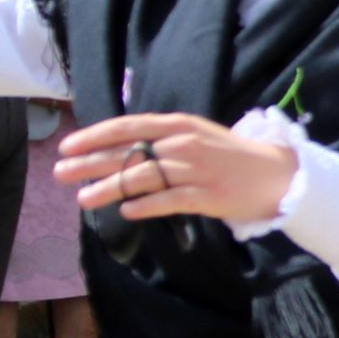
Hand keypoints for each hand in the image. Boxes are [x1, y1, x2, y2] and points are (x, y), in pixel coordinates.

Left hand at [54, 111, 299, 223]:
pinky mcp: (208, 196)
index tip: (67, 146)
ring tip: (83, 199)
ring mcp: (195, 170)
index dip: (94, 136)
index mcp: (178, 125)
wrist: (277, 174)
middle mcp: (183, 144)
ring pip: (142, 178)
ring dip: (109, 188)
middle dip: (90, 163)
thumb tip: (121, 148)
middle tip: (61, 172)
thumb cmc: (232, 156)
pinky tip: (126, 212)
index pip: (127, 126)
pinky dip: (146, 206)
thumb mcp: (196, 135)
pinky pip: (169, 201)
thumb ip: (162, 139)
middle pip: (128, 152)